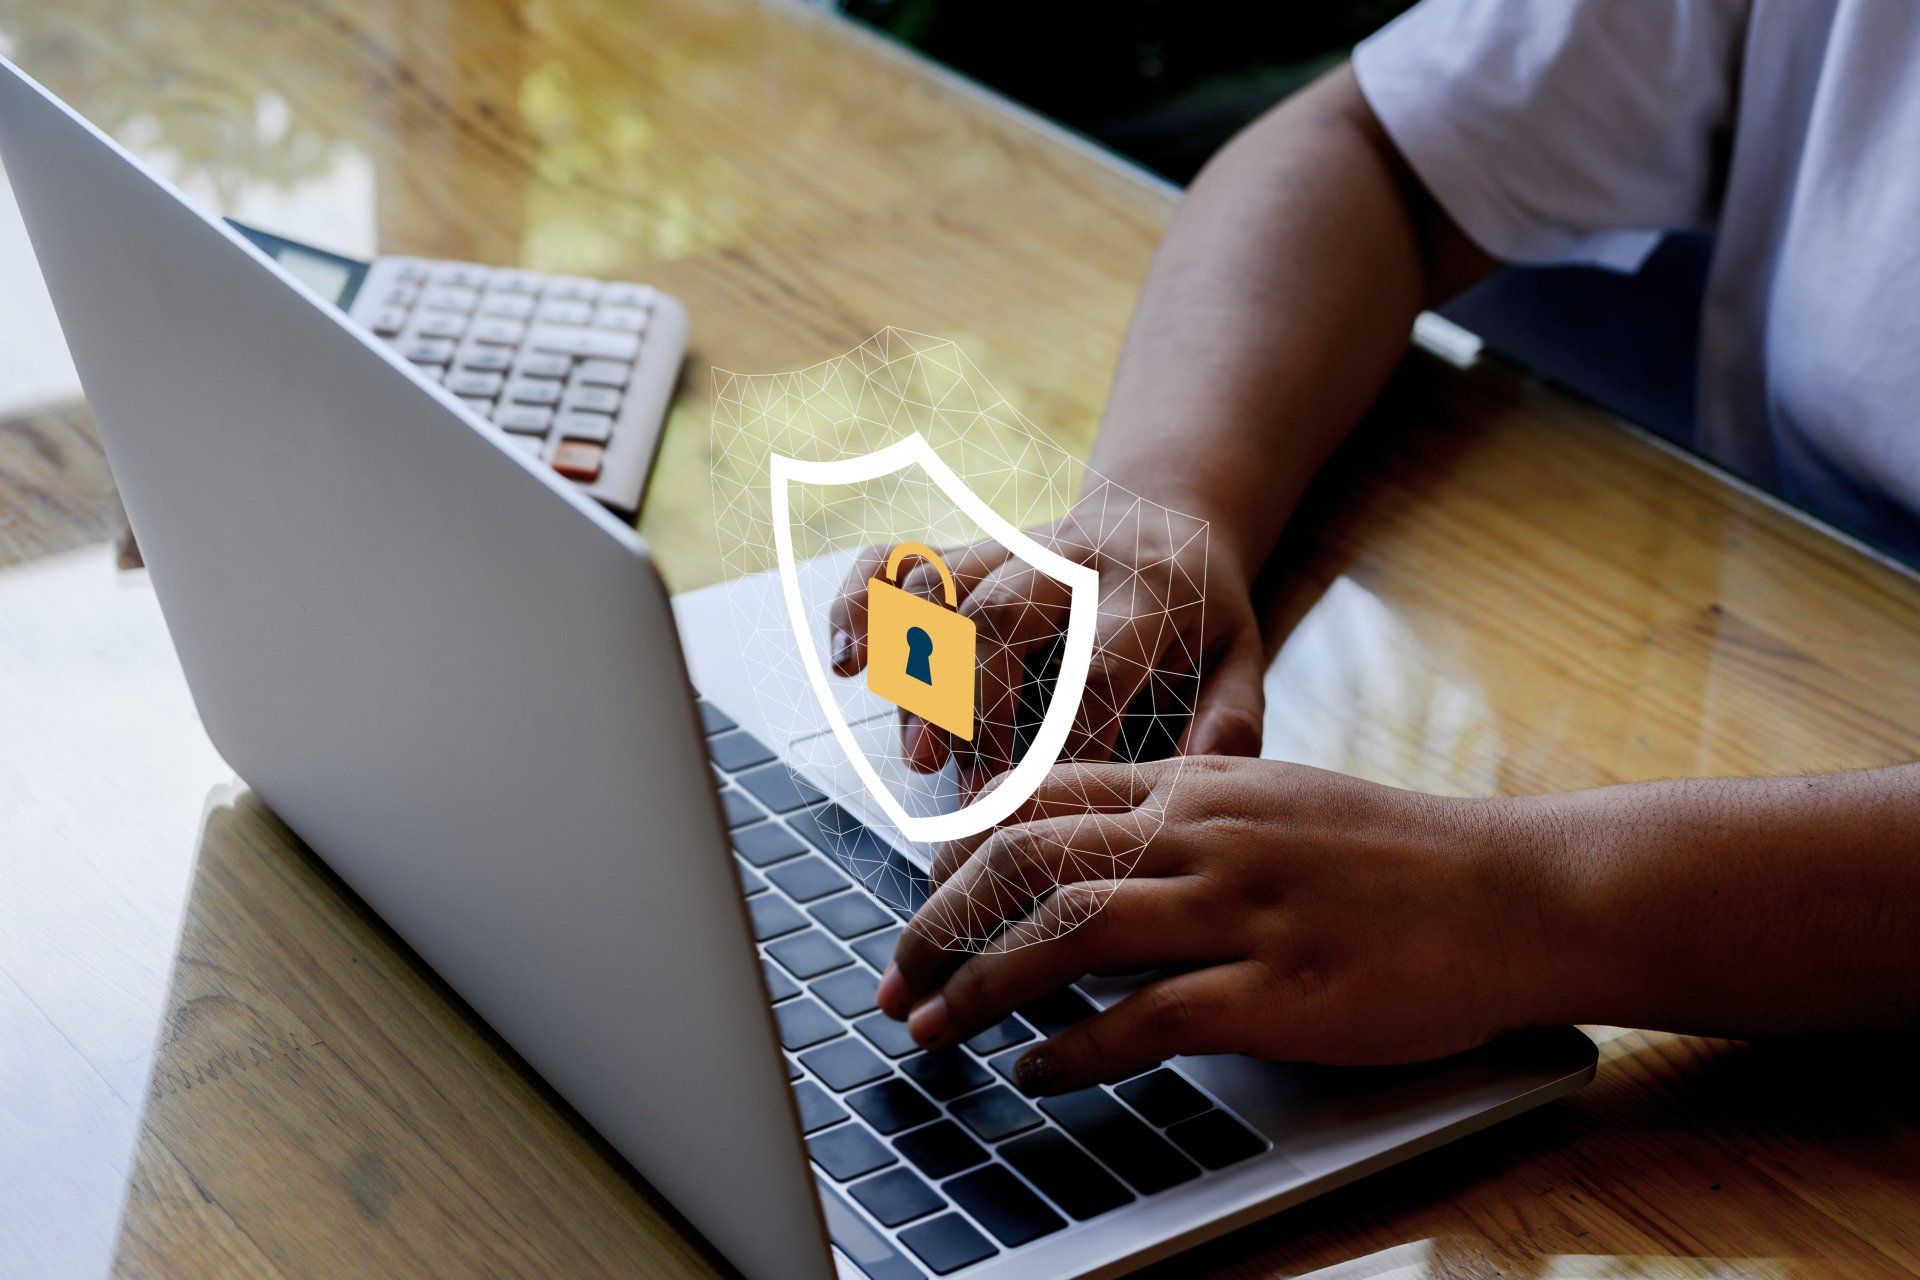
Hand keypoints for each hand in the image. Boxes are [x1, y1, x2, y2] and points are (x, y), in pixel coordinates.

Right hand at [826, 492, 1266, 794]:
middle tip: (971, 793)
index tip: (1050, 808)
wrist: (1170, 514)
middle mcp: (1070, 559)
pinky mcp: (969, 548)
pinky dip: (862, 600)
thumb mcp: (1242, 654)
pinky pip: (899, 556)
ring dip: (919, 674)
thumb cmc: (1202, 609)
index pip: (1099, 666)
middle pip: (1003, 617)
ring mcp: (1011, 547)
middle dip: (977, 708)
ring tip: (919, 756)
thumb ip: (1230, 718)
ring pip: (945, 591)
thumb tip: (1195, 782)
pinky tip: (849, 660)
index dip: (1069, 740)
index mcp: (1147, 590)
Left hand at [873, 757, 1555, 1093]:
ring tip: (936, 1025)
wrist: (1516, 891)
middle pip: (1030, 860)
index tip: (921, 897)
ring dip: (982, 984)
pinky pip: (1148, 1018)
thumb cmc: (1396, 855)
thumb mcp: (1274, 802)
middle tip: (898, 975)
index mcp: (1197, 784)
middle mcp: (1204, 834)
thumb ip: (1180, 815)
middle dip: (942, 920)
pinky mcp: (1281, 989)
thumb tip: (1085, 852)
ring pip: (1070, 932)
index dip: (959, 850)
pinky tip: (1036, 1071)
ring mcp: (1242, 909)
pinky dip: (1076, 1049)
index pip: (1040, 798)